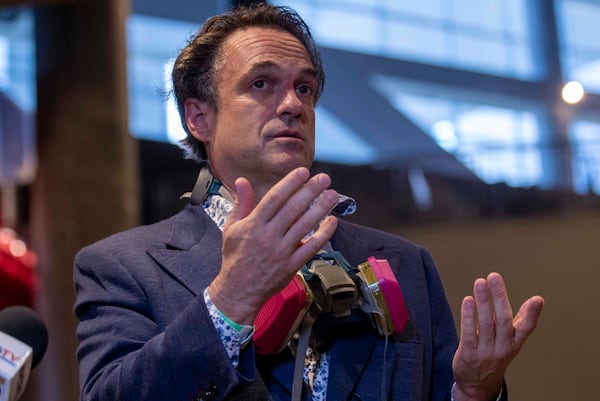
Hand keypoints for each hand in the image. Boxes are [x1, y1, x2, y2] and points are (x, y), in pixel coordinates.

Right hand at [208, 167, 338, 324]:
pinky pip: (312, 247)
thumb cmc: (235, 258)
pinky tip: (332, 222)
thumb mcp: (231, 228)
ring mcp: (282, 251)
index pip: (275, 198)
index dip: (290, 183)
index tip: (303, 172)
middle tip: (324, 178)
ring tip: (332, 195)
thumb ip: (241, 203)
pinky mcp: (292, 265)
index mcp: (253, 225)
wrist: (238, 290)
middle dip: (310, 191)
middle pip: (293, 208)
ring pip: (305, 225)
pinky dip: (324, 234)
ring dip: (321, 208)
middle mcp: (268, 236)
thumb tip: (242, 181)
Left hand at [452, 272, 543, 400]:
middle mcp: (502, 347)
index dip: (532, 314)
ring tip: (480, 283)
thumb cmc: (494, 356)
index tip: (537, 300)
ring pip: (486, 323)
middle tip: (494, 277)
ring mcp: (485, 351)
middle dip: (499, 297)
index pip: (526, 328)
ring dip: (483, 301)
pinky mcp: (468, 353)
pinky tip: (468, 301)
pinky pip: (469, 332)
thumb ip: (520, 321)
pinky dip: (468, 316)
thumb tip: (537, 300)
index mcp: (514, 343)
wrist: (477, 384)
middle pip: (503, 320)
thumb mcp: (511, 342)